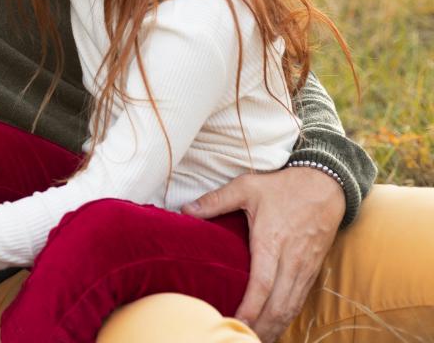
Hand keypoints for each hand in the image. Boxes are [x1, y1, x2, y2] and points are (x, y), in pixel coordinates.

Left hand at [183, 167, 343, 340]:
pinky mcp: (312, 270)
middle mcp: (291, 260)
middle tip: (240, 338)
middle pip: (278, 304)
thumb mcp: (247, 186)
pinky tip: (274, 326)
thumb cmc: (283, 186)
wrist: (326, 184)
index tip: (235, 321)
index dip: (250, 308)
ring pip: (291, 306)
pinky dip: (286, 317)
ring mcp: (304, 267)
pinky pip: (299, 300)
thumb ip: (216, 200)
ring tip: (255, 339)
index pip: (262, 284)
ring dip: (274, 326)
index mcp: (271, 242)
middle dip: (261, 326)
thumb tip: (186, 210)